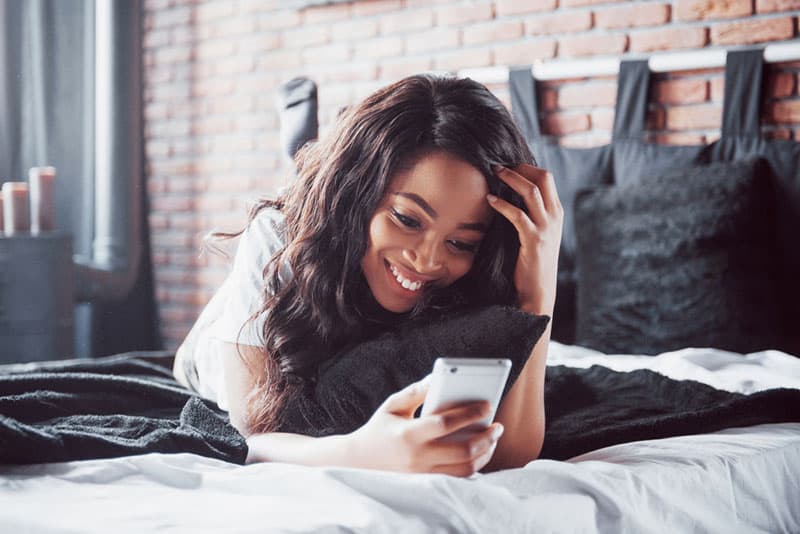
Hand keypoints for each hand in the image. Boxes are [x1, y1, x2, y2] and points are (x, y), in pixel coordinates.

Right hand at [347, 376, 504, 476]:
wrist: (358, 461)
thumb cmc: (379, 428)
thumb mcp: (393, 405)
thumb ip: (417, 391)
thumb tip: (439, 376)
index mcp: (408, 435)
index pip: (445, 423)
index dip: (469, 413)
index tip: (487, 404)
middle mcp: (417, 457)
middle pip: (462, 451)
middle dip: (486, 437)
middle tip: (498, 425)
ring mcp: (423, 474)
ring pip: (465, 469)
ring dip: (485, 453)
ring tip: (493, 438)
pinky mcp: (428, 483)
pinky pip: (459, 477)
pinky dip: (475, 465)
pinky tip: (482, 450)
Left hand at [488, 164, 563, 315]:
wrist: (538, 290)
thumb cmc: (532, 262)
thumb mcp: (537, 233)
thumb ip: (530, 214)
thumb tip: (509, 196)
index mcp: (556, 212)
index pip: (546, 178)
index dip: (526, 167)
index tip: (507, 165)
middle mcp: (554, 217)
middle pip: (543, 177)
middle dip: (520, 167)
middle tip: (498, 166)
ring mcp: (546, 228)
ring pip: (531, 191)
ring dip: (511, 178)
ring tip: (493, 173)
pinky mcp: (534, 240)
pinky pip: (517, 215)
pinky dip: (502, 204)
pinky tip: (490, 200)